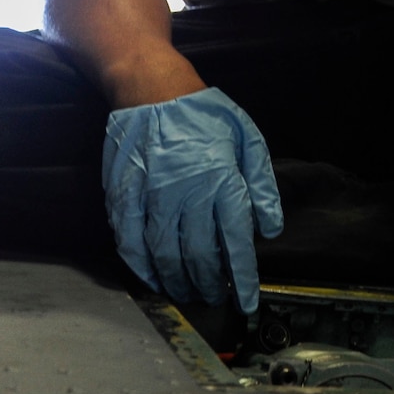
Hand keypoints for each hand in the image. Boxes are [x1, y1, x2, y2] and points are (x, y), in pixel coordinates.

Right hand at [102, 87, 284, 313]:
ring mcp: (151, 198)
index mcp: (221, 182)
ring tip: (189, 295)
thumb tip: (269, 229)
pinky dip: (141, 267)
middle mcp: (187, 195)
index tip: (247, 303)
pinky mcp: (123, 196)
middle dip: (210, 285)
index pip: (235, 243)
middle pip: (199, 256)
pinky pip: (129, 242)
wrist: (153, 90)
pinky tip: (152, 279)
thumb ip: (261, 185)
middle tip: (215, 298)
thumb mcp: (248, 139)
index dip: (242, 278)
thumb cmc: (206, 115)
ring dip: (178, 282)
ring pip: (165, 255)